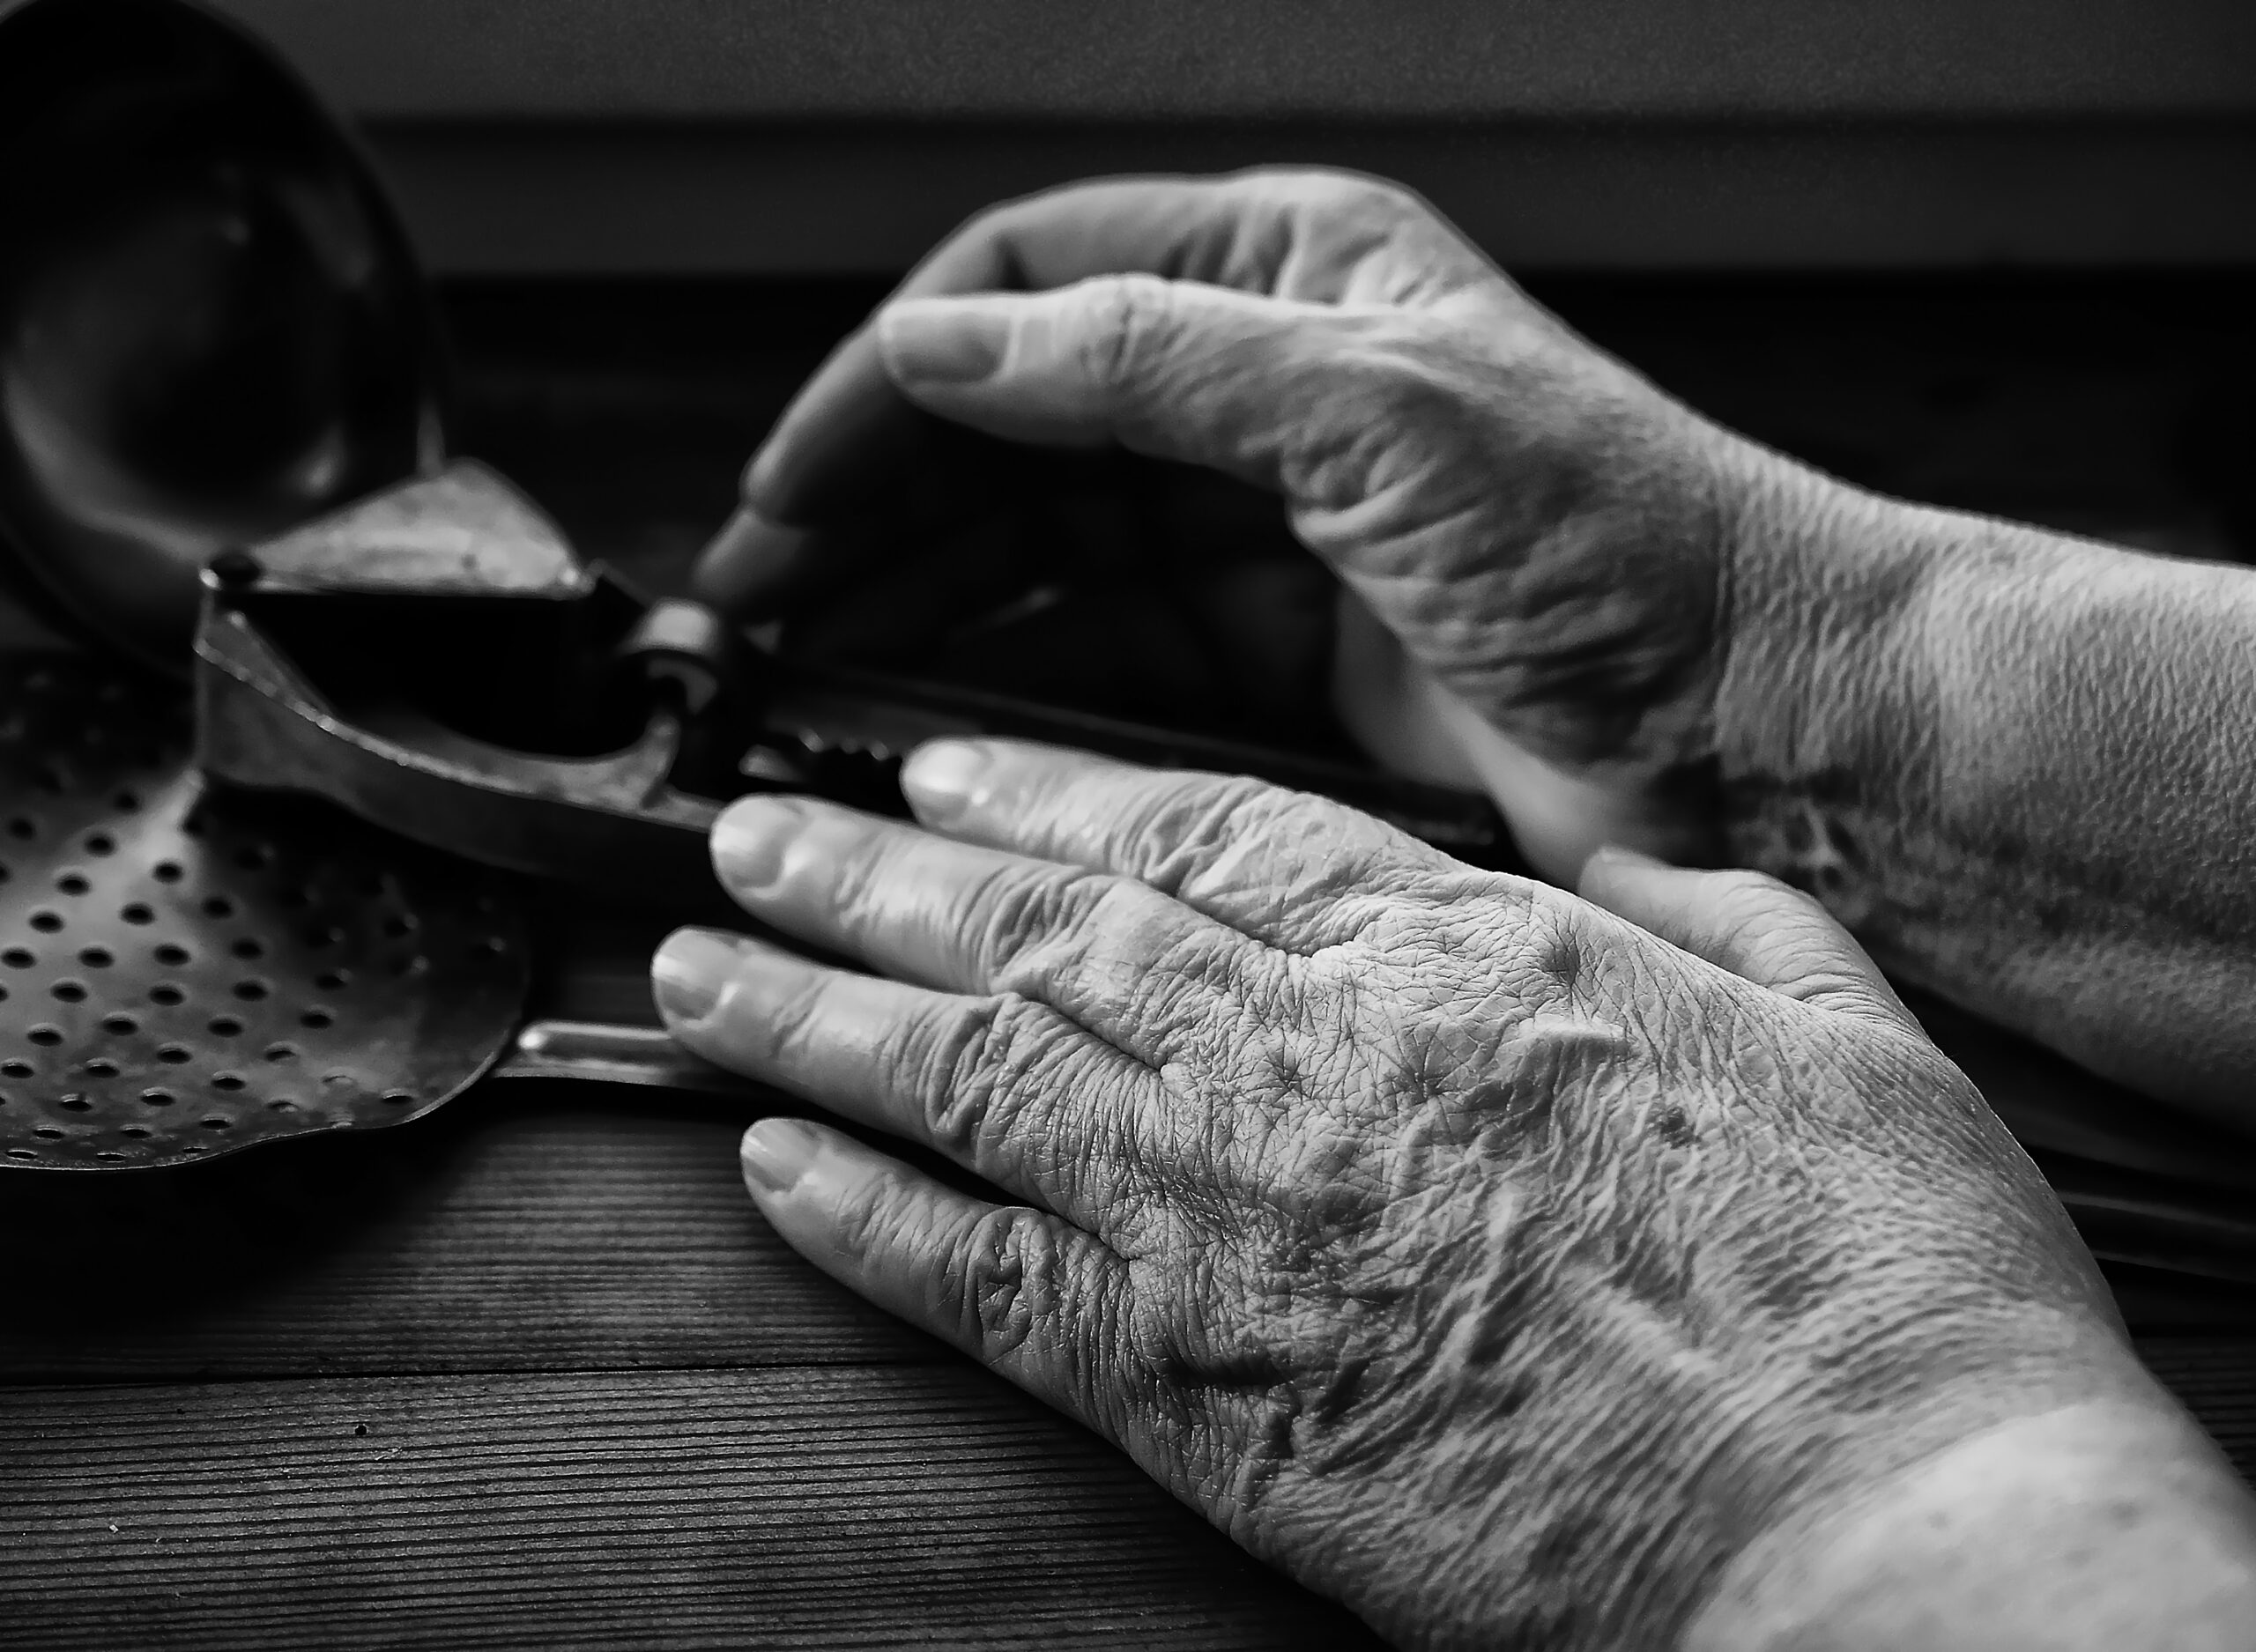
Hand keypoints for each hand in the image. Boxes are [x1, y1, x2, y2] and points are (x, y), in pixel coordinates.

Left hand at [650, 739, 2182, 1649]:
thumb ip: (1695, 904)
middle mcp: (1299, 1064)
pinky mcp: (1196, 1402)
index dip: (1035, 793)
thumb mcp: (1830, 1014)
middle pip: (1029, 935)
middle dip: (866, 878)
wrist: (1877, 1519)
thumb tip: (1631, 850)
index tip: (936, 771)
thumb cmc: (1880, 1276)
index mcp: (1443, 955)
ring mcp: (1227, 1228)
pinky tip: (769, 1171)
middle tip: (748, 839)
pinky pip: (977, 1287)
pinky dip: (859, 1223)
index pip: (1187, 832)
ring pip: (960, 1082)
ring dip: (807, 1021)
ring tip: (693, 974)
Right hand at [695, 169, 1783, 878]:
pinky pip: (1098, 654)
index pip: (1026, 288)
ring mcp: (1258, 530)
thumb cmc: (1616, 540)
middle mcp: (1254, 390)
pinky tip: (916, 727)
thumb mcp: (1374, 408)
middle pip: (1007, 431)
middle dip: (874, 509)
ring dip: (916, 604)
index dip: (891, 378)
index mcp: (1281, 276)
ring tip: (795, 676)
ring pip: (1037, 552)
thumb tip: (936, 347)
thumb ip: (1146, 362)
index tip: (790, 481)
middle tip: (752, 606)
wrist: (1754, 723)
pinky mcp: (1274, 656)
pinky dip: (1005, 685)